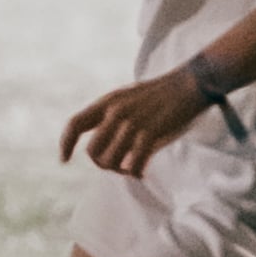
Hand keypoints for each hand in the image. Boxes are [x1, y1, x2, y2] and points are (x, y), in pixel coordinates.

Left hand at [60, 67, 210, 177]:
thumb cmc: (162, 94)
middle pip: (92, 151)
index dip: (65, 144)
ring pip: (110, 161)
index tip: (63, 160)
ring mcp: (133, 122)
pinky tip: (142, 172)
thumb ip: (113, 115)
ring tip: (132, 168)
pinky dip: (135, 173)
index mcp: (108, 101)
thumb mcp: (130, 97)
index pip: (75, 124)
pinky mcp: (151, 133)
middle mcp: (116, 111)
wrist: (191, 83)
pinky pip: (133, 164)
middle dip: (102, 164)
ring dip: (120, 170)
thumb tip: (102, 143)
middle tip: (118, 166)